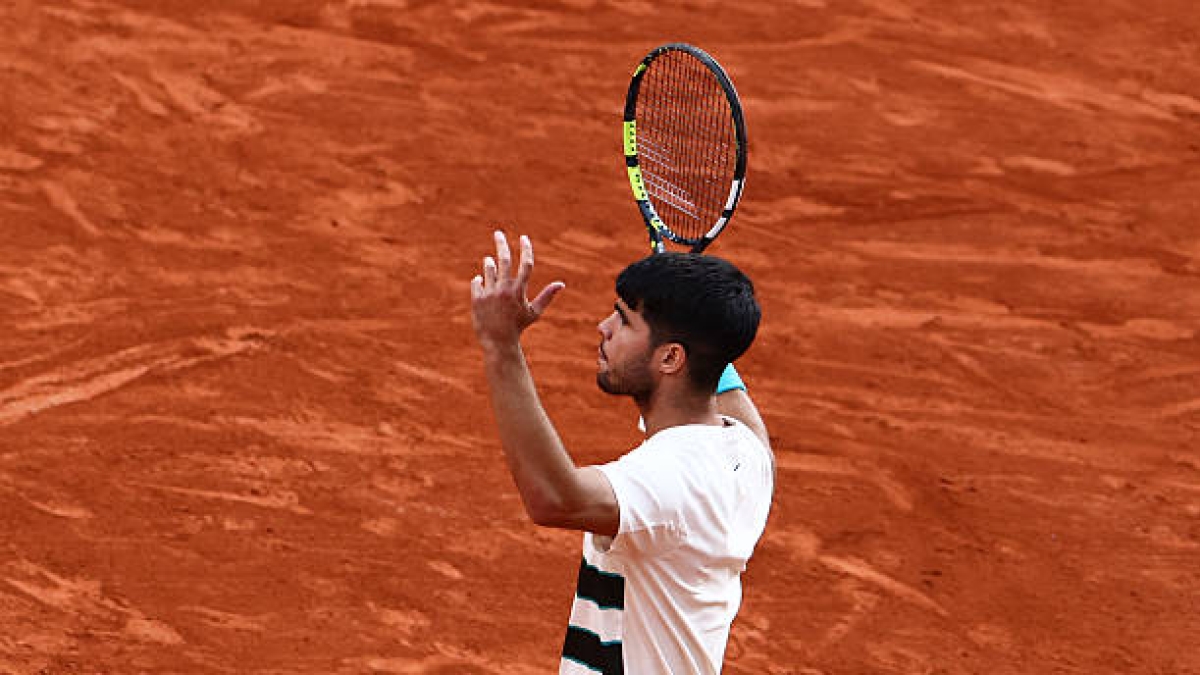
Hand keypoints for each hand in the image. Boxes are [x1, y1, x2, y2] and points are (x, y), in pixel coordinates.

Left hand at [470, 231, 564, 346]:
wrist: (498, 342)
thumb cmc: (518, 327)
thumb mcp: (534, 312)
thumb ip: (547, 296)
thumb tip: (561, 284)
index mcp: (519, 291)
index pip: (526, 264)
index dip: (526, 249)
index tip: (524, 237)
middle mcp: (504, 289)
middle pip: (503, 259)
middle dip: (501, 243)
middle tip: (498, 233)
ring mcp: (489, 293)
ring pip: (488, 269)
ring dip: (489, 263)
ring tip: (490, 262)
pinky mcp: (477, 299)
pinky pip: (477, 282)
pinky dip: (480, 280)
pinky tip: (483, 283)